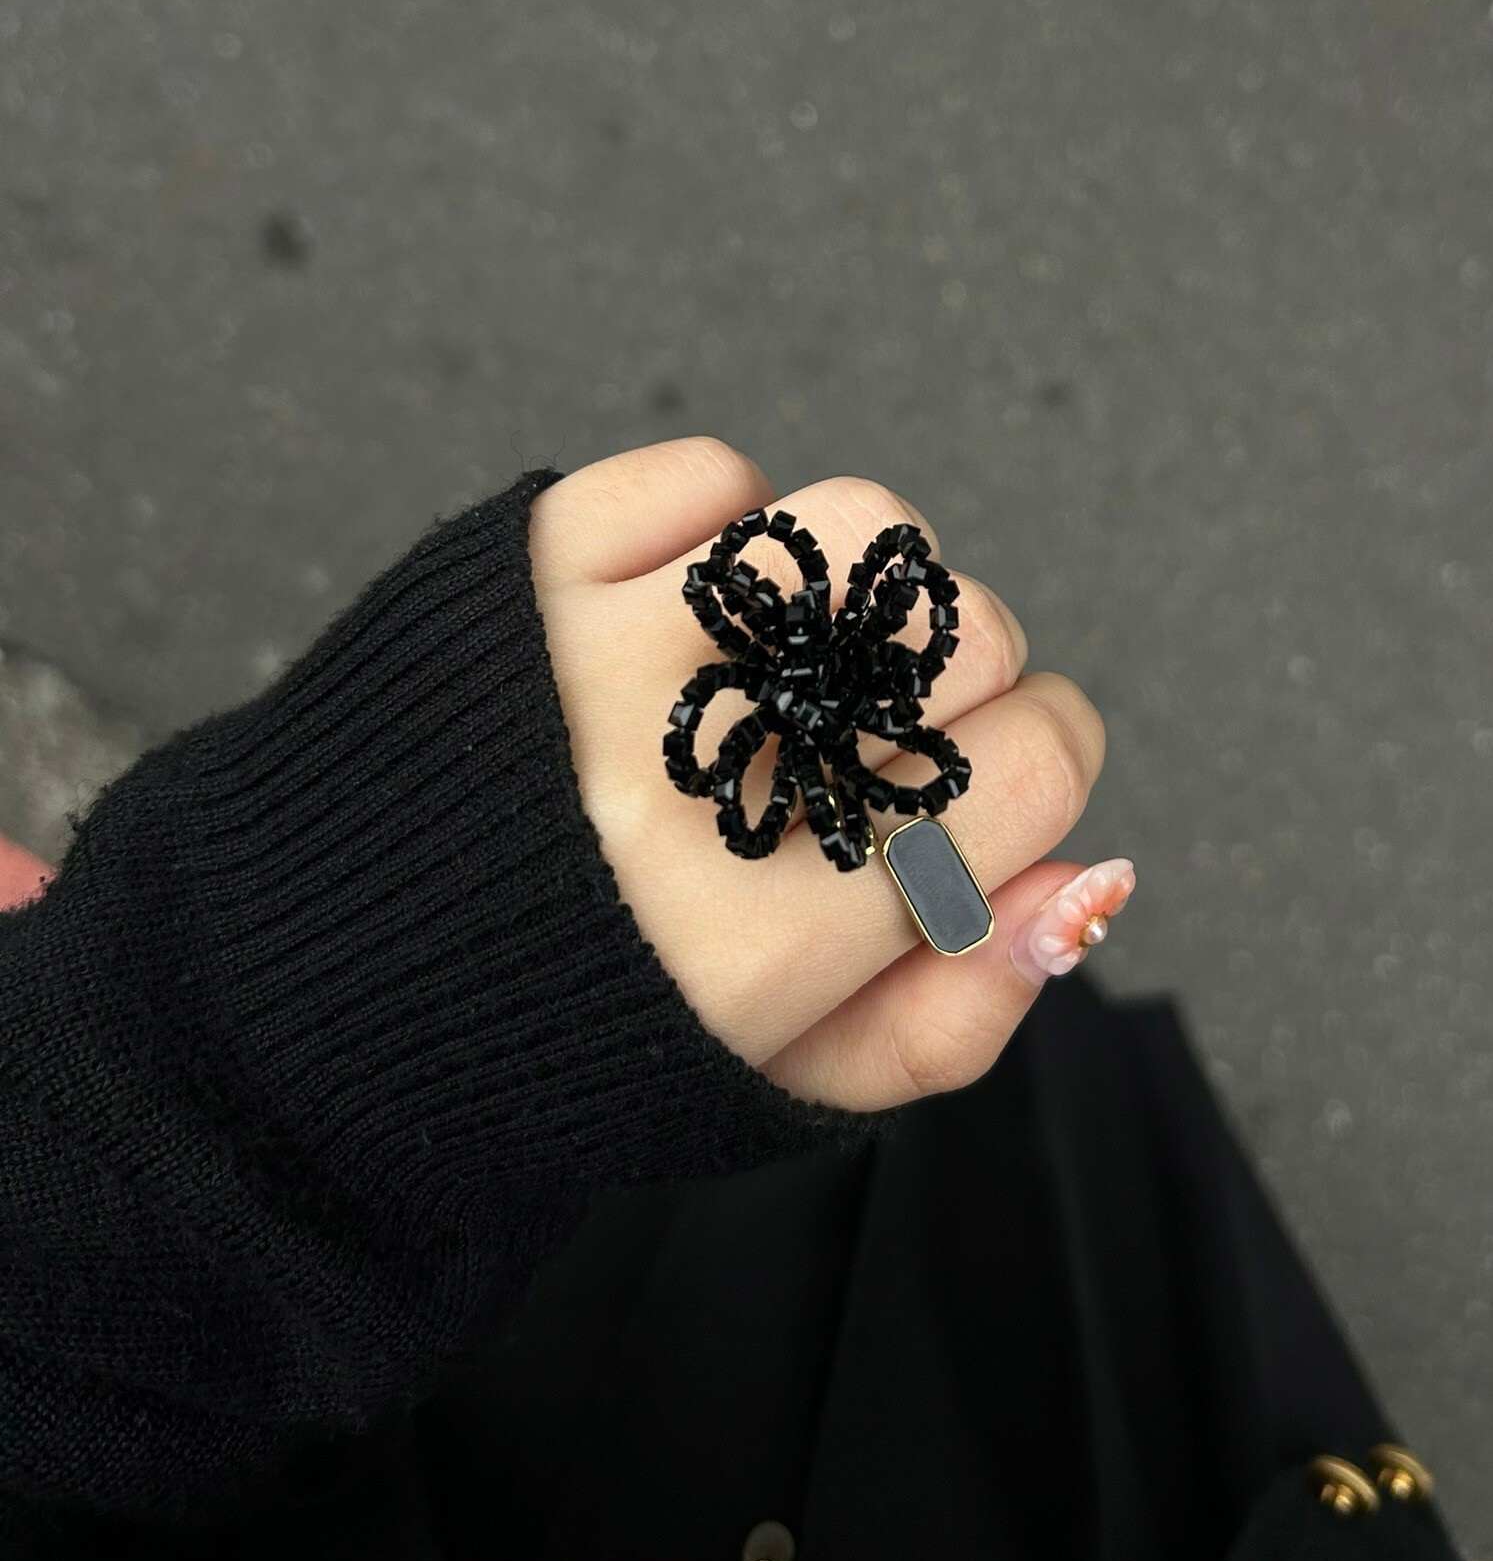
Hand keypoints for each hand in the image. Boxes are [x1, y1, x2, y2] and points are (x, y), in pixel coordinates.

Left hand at [528, 437, 1130, 1110]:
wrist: (330, 968)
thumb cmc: (576, 1029)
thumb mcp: (780, 1083)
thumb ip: (957, 1009)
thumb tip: (1094, 877)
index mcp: (776, 930)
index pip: (1039, 760)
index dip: (1038, 768)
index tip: (980, 788)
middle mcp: (702, 780)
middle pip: (973, 630)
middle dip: (960, 684)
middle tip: (870, 737)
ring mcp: (616, 650)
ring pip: (869, 523)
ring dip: (868, 587)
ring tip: (797, 659)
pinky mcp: (537, 560)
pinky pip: (719, 477)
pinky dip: (732, 525)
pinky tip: (692, 616)